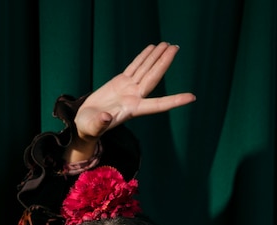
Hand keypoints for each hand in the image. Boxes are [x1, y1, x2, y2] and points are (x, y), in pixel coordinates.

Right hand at [66, 42, 195, 161]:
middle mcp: (134, 98)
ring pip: (145, 69)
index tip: (191, 97)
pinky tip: (152, 48)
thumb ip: (100, 123)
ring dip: (156, 57)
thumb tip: (106, 118)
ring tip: (167, 44)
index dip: (175, 101)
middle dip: (164, 63)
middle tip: (175, 48)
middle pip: (153, 78)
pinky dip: (143, 57)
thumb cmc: (89, 128)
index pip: (158, 105)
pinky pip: (135, 67)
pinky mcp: (120, 82)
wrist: (85, 124)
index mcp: (132, 110)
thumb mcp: (92, 127)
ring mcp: (128, 89)